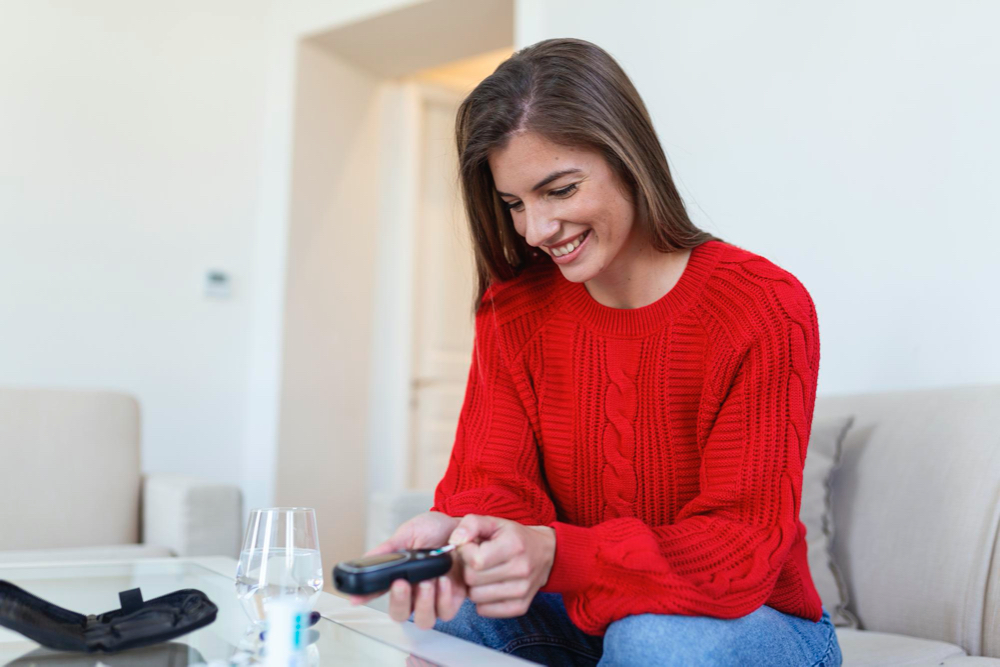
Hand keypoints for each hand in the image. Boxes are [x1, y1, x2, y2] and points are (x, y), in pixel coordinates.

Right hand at [347, 511, 465, 629]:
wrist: (460, 525)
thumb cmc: (433, 530)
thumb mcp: (407, 534)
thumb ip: (388, 549)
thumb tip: (365, 560)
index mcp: (398, 578)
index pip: (377, 593)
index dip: (364, 599)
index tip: (356, 598)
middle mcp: (414, 593)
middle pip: (400, 614)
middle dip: (399, 602)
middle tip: (402, 583)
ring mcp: (433, 599)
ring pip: (424, 620)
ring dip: (424, 603)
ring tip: (427, 582)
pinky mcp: (453, 600)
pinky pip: (446, 612)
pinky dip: (443, 598)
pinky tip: (443, 580)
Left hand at [449, 515, 554, 617]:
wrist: (546, 553)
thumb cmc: (515, 537)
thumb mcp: (494, 522)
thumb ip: (471, 524)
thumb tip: (455, 541)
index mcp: (513, 546)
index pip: (475, 560)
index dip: (465, 553)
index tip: (471, 547)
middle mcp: (520, 569)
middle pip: (472, 579)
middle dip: (469, 569)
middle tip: (477, 561)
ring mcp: (522, 591)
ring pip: (476, 597)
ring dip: (474, 586)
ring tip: (484, 573)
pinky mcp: (520, 606)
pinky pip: (485, 611)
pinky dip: (482, 601)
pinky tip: (490, 586)